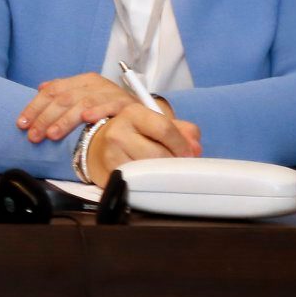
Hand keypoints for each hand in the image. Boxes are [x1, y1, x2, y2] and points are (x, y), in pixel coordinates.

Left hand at [17, 72, 138, 142]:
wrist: (145, 111)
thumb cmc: (110, 106)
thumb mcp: (86, 96)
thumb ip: (64, 93)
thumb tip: (40, 88)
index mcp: (81, 80)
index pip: (52, 90)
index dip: (35, 107)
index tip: (22, 124)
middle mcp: (95, 84)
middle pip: (64, 98)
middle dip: (45, 118)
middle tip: (33, 135)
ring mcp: (110, 93)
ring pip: (83, 103)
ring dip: (65, 119)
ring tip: (52, 134)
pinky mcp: (127, 104)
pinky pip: (111, 106)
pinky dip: (98, 111)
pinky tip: (87, 119)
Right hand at [86, 106, 201, 182]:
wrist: (100, 145)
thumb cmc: (135, 134)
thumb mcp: (156, 123)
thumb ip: (183, 131)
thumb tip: (195, 148)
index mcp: (133, 113)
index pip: (164, 129)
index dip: (181, 145)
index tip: (188, 154)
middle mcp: (118, 131)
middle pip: (159, 153)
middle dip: (174, 163)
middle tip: (176, 166)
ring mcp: (111, 153)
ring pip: (150, 171)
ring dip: (164, 175)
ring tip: (163, 172)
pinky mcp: (110, 173)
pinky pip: (140, 183)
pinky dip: (150, 184)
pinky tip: (150, 179)